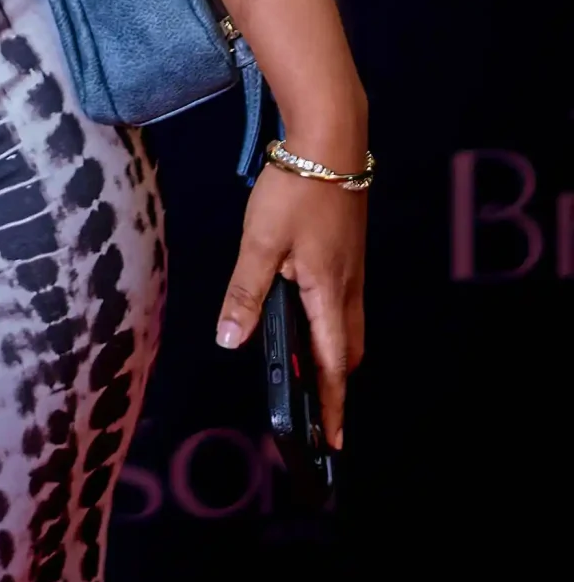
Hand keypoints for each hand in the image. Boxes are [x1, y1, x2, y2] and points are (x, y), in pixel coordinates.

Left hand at [215, 162, 366, 447]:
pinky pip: (345, 301)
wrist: (331, 138)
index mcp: (328, 292)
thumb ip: (245, 294)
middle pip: (347, 352)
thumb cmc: (297, 188)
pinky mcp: (349, 250)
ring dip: (333, 352)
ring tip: (309, 368)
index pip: (332, 366)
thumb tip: (229, 341)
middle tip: (317, 411)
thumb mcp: (260, 242)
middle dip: (334, 384)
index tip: (331, 444)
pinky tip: (307, 310)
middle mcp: (348, 287)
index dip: (331, 407)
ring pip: (347, 326)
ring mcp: (353, 268)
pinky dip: (331, 321)